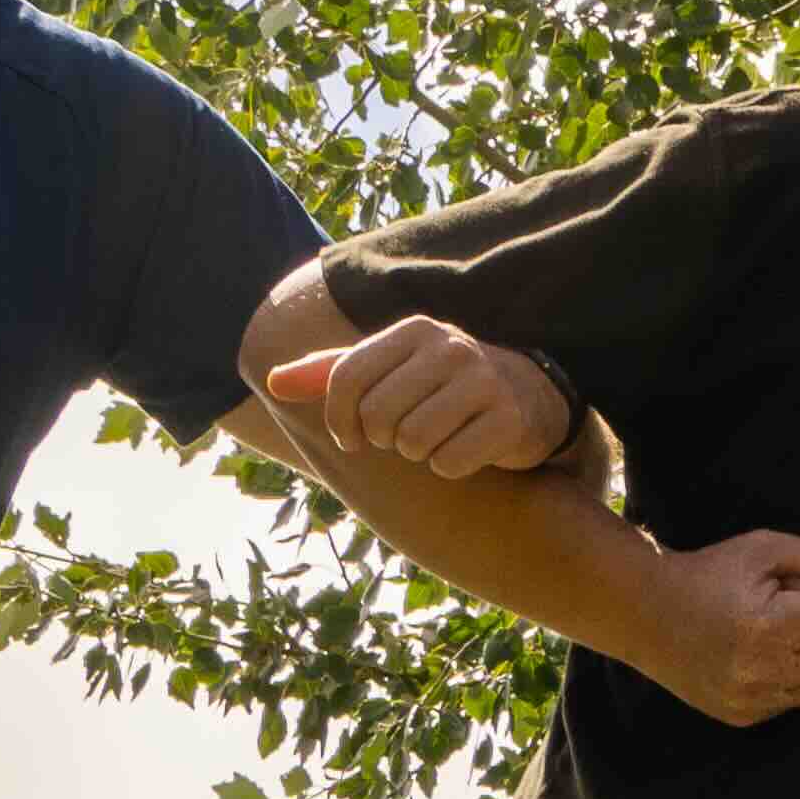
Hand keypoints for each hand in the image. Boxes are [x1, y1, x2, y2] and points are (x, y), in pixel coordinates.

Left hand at [260, 316, 580, 480]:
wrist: (529, 396)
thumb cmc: (442, 386)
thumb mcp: (388, 370)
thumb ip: (330, 373)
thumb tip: (270, 381)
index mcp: (412, 331)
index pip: (345, 379)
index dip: (338, 419)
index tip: (351, 438)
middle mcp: (449, 348)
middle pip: (378, 416)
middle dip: (384, 439)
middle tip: (402, 438)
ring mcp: (483, 382)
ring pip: (413, 442)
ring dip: (417, 454)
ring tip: (434, 441)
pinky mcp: (508, 419)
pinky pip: (450, 461)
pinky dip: (449, 467)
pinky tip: (463, 451)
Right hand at [635, 531, 799, 725]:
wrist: (645, 611)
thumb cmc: (709, 574)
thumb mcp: (764, 548)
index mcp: (769, 628)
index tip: (786, 590)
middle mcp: (762, 672)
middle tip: (781, 612)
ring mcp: (751, 701)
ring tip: (769, 636)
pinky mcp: (742, 717)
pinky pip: (792, 701)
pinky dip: (784, 679)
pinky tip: (755, 657)